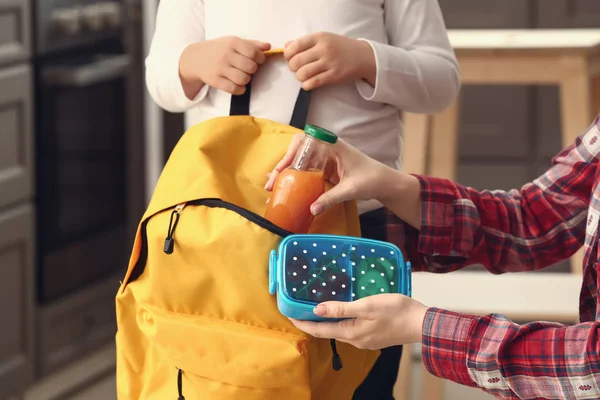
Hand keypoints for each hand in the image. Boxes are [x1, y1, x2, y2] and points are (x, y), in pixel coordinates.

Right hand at [179, 36, 270, 96]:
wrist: (196, 58)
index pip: (254, 52)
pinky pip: (234, 89)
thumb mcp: (233, 42)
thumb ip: (252, 44)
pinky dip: (240, 89)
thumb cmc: (219, 49)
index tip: (258, 60)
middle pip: (251, 67)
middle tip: (248, 69)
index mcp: (233, 43)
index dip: (260, 58)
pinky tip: (238, 85)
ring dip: (246, 80)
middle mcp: (226, 55)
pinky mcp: (215, 80)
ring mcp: (220, 68)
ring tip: (243, 76)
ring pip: (243, 79)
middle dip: (253, 70)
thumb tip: (268, 46)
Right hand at [265, 135, 396, 214]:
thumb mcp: (351, 189)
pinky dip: (294, 179)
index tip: (284, 167)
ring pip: (299, 161)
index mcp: (333, 145)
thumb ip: (331, 198)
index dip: (291, 151)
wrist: (384, 183)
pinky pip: (306, 171)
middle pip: (298, 151)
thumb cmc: (372, 179)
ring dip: (286, 173)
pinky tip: (284, 188)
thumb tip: (312, 209)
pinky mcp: (324, 169)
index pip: (306, 139)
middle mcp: (326, 148)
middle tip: (271, 182)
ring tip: (272, 187)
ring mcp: (325, 159)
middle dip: (283, 165)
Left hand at [284, 32, 375, 90]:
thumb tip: (286, 46)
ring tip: (304, 76)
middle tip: (297, 69)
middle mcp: (324, 49)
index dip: (288, 55)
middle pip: (296, 61)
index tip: (290, 58)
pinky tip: (308, 83)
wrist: (362, 56)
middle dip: (292, 67)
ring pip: (303, 73)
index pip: (295, 46)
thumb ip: (304, 42)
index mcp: (319, 37)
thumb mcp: (324, 39)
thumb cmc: (340, 47)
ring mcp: (329, 63)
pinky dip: (306, 85)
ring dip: (299, 77)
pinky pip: (313, 83)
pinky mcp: (334, 76)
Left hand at [290, 294, 428, 349]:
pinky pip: (350, 329)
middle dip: (312, 323)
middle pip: (327, 332)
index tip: (289, 316)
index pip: (320, 330)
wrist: (421, 323)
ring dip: (326, 322)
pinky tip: (340, 312)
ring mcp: (365, 340)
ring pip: (339, 331)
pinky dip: (340, 321)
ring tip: (316, 309)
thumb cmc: (395, 311)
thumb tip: (317, 310)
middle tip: (299, 310)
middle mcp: (356, 340)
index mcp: (352, 333)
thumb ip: (342, 308)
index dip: (303, 323)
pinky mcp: (373, 336)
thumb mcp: (367, 305)